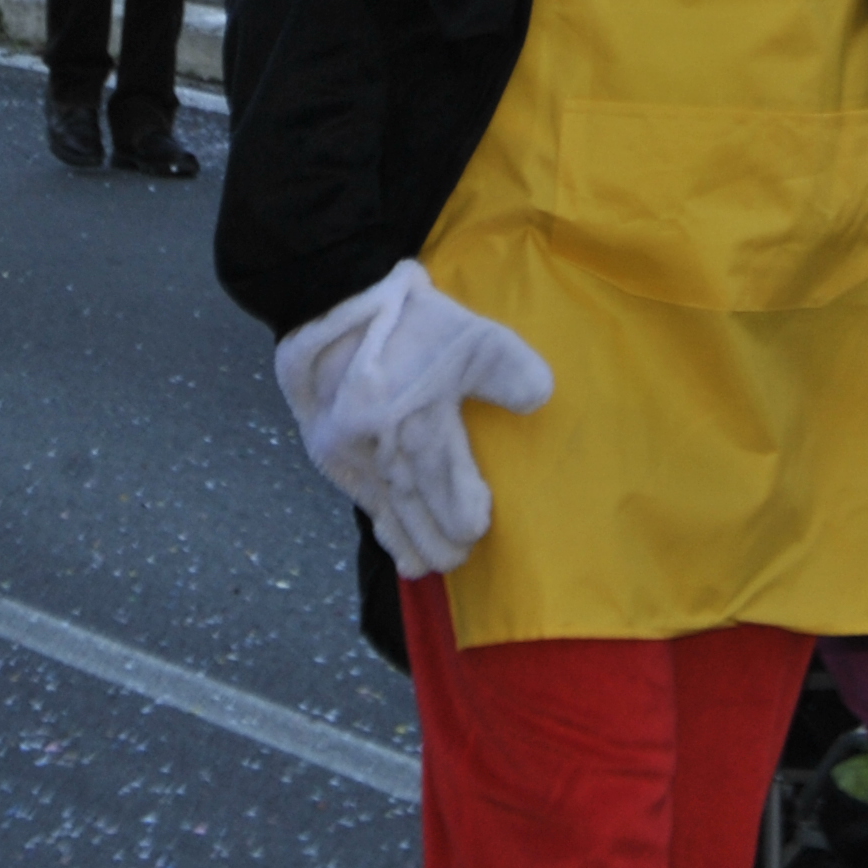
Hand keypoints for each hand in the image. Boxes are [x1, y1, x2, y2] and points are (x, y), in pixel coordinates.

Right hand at [274, 261, 554, 576]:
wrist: (327, 298)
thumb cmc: (408, 317)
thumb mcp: (468, 332)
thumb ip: (507, 368)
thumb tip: (540, 399)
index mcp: (418, 419)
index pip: (446, 481)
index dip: (462, 510)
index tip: (478, 529)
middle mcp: (382, 445)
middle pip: (414, 503)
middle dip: (437, 536)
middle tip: (458, 560)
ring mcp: (351, 450)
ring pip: (384, 506)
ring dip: (406, 539)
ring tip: (425, 569)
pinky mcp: (327, 447)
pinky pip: (357, 495)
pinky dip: (376, 520)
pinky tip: (388, 539)